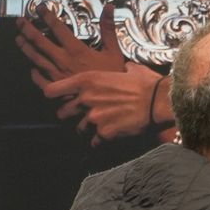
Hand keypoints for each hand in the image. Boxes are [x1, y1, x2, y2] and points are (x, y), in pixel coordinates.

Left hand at [16, 2, 124, 87]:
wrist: (108, 103)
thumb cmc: (112, 79)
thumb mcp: (113, 51)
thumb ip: (108, 29)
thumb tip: (108, 9)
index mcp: (76, 50)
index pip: (57, 27)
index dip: (47, 16)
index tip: (40, 9)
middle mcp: (63, 61)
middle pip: (40, 41)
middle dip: (28, 29)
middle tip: (20, 22)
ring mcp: (57, 75)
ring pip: (36, 59)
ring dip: (26, 48)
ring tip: (19, 39)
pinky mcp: (57, 89)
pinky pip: (40, 80)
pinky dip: (34, 74)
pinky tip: (32, 69)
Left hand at [40, 63, 167, 146]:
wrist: (158, 102)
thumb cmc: (145, 83)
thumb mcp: (128, 69)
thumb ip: (119, 69)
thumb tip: (125, 67)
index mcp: (86, 80)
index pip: (51, 90)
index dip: (51, 95)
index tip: (54, 98)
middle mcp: (85, 99)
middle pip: (61, 113)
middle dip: (70, 115)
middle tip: (80, 116)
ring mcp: (93, 118)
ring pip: (77, 129)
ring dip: (85, 130)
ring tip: (96, 128)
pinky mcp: (104, 133)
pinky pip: (94, 142)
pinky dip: (100, 141)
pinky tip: (108, 138)